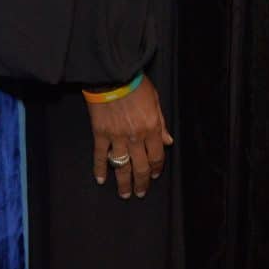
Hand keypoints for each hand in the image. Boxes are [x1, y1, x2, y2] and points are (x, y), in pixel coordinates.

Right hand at [88, 77, 171, 197]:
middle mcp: (135, 137)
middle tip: (140, 192)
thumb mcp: (155, 101)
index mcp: (151, 128)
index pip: (156, 156)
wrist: (113, 75)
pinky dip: (100, 169)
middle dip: (141, 182)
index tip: (154, 175)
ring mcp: (117, 137)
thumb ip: (161, 123)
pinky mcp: (100, 134)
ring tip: (125, 193)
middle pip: (140, 166)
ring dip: (123, 182)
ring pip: (122, 166)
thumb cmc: (136, 84)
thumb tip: (168, 142)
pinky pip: (100, 156)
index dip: (156, 168)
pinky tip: (101, 179)